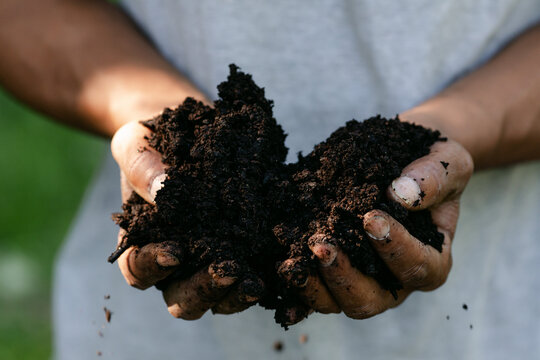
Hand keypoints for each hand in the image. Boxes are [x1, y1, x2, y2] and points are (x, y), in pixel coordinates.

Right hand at [111, 120, 263, 318]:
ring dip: (233, 296)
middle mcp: (175, 260)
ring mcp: (209, 260)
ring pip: (216, 299)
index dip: (152, 266)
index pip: (137, 267)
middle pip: (180, 297)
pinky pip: (247, 280)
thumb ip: (141, 167)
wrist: (192, 128)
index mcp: (143, 240)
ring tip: (253, 281)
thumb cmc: (154, 140)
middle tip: (226, 271)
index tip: (175, 251)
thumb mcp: (138, 143)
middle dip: (201, 290)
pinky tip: (278, 271)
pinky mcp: (241, 252)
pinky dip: (259, 282)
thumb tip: (163, 191)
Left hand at [281, 139, 472, 318]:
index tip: (371, 219)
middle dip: (343, 276)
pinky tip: (280, 274)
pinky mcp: (333, 270)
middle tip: (322, 246)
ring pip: (335, 301)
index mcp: (431, 260)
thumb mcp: (448, 163)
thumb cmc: (432, 165)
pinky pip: (312, 290)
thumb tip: (402, 194)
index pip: (416, 267)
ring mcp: (360, 278)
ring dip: (312, 285)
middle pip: (369, 299)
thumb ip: (433, 178)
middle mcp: (393, 280)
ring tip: (290, 264)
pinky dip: (295, 289)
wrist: (404, 159)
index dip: (394, 248)